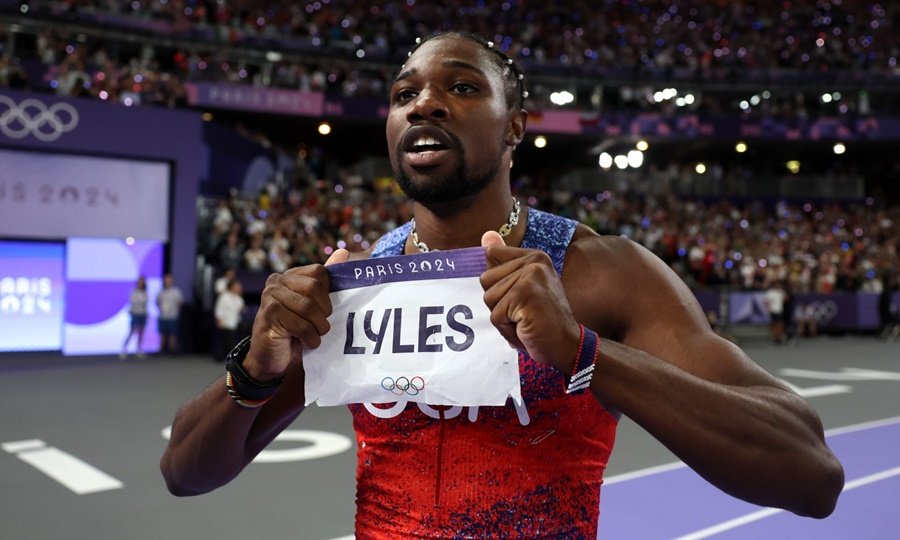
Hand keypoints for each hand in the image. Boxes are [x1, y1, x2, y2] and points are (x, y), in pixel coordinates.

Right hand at [244, 249, 349, 380]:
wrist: (274, 359)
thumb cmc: (297, 331)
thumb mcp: (315, 306)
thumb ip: (327, 282)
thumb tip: (344, 252)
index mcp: (290, 276)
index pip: (320, 273)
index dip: (327, 295)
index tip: (324, 311)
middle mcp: (277, 281)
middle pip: (314, 288)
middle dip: (324, 312)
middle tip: (321, 326)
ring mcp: (269, 296)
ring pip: (308, 307)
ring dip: (318, 328)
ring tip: (314, 335)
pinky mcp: (268, 315)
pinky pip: (300, 324)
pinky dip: (310, 338)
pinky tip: (305, 342)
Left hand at [480, 231, 579, 371]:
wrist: (567, 345)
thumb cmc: (542, 321)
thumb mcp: (522, 289)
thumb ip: (503, 262)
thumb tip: (486, 235)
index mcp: (534, 256)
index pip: (491, 257)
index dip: (498, 285)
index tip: (522, 297)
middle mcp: (534, 261)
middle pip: (485, 279)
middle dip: (498, 303)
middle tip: (524, 312)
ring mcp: (530, 276)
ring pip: (489, 298)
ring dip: (503, 317)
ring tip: (526, 320)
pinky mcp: (524, 295)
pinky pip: (496, 315)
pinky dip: (507, 329)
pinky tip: (527, 328)